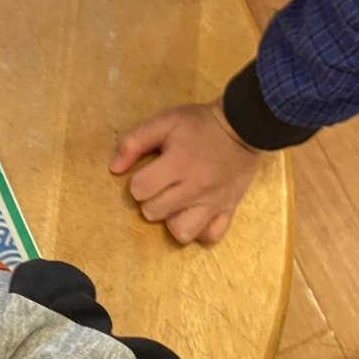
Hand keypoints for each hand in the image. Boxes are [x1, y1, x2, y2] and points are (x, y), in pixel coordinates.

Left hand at [109, 100, 261, 244]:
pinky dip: (200, 230)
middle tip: (163, 184)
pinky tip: (196, 214)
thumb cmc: (199, 124)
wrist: (245, 126)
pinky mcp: (229, 210)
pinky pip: (210, 236)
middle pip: (153, 212)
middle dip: (151, 199)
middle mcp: (195, 188)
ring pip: (181, 232)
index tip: (149, 171)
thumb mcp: (164, 122)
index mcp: (178, 164)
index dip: (138, 181)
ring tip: (177, 203)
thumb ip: (134, 142)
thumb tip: (114, 169)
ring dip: (172, 219)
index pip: (139, 190)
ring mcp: (213, 203)